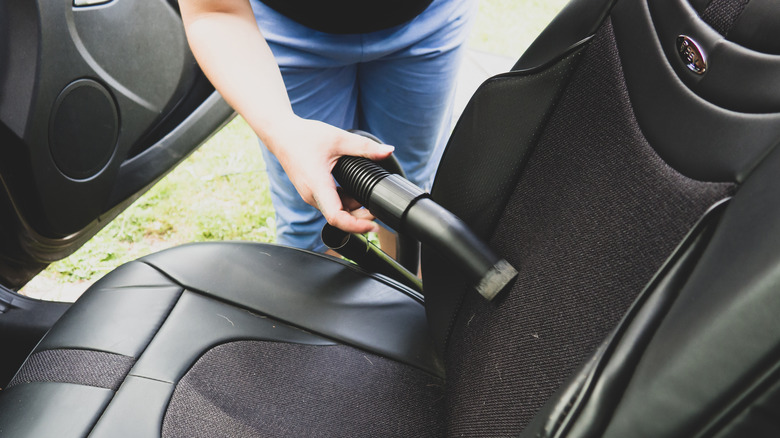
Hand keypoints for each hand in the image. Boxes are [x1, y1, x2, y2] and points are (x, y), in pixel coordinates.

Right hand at [262, 116, 394, 233]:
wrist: (281, 135)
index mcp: (317, 185)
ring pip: (335, 211)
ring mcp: (311, 195)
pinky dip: (345, 202)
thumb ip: (365, 147)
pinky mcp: (312, 193)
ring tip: (369, 197)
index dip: (356, 226)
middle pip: (339, 217)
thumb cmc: (304, 136)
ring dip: (353, 209)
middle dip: (360, 218)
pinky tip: (355, 191)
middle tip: (377, 209)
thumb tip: (388, 151)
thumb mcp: (339, 138)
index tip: (373, 225)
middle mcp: (312, 195)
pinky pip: (330, 204)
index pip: (336, 217)